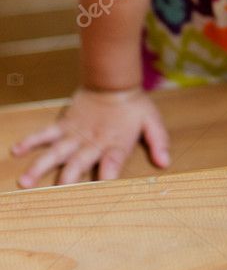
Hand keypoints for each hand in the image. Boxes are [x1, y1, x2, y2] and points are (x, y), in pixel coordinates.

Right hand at [10, 86, 170, 187]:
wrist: (113, 80)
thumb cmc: (133, 105)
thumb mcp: (151, 121)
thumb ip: (158, 142)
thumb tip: (165, 163)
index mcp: (115, 143)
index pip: (113, 160)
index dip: (109, 171)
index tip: (104, 181)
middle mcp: (93, 142)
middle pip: (80, 161)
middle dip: (69, 176)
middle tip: (58, 189)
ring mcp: (75, 134)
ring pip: (57, 152)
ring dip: (41, 166)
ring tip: (25, 181)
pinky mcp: (64, 124)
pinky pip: (46, 133)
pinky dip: (32, 141)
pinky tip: (17, 150)